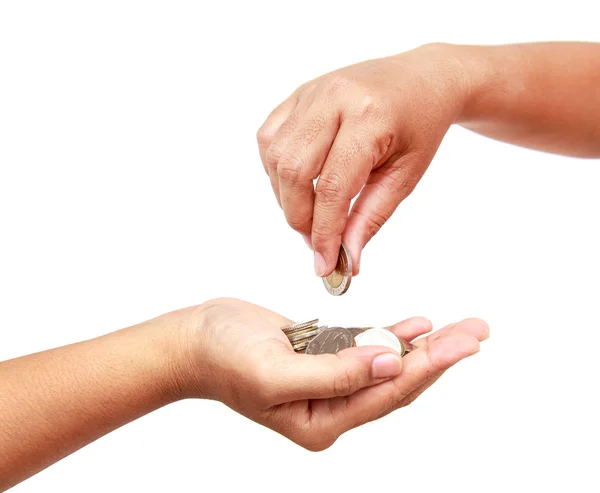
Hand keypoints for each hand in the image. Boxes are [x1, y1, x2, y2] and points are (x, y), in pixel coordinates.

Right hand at [172, 298, 488, 449]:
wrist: (195, 340)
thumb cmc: (223, 357)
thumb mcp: (274, 371)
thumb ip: (333, 373)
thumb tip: (388, 362)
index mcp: (322, 422)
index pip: (386, 393)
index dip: (427, 367)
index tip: (462, 344)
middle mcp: (332, 407)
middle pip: (397, 380)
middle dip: (439, 356)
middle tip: (477, 332)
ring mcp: (329, 383)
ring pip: (387, 363)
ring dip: (423, 345)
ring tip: (462, 328)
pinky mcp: (324, 358)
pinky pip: (366, 348)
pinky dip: (392, 335)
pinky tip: (418, 326)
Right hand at [257, 43, 468, 275]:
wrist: (422, 80)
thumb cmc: (420, 128)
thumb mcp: (406, 176)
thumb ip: (371, 217)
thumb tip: (347, 259)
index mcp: (370, 117)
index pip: (333, 187)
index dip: (324, 232)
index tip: (325, 264)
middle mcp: (334, 98)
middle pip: (295, 171)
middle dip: (299, 218)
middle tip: (316, 241)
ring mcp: (312, 92)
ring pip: (276, 156)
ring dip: (285, 196)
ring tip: (310, 213)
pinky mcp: (298, 94)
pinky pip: (270, 138)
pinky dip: (276, 169)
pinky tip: (297, 183)